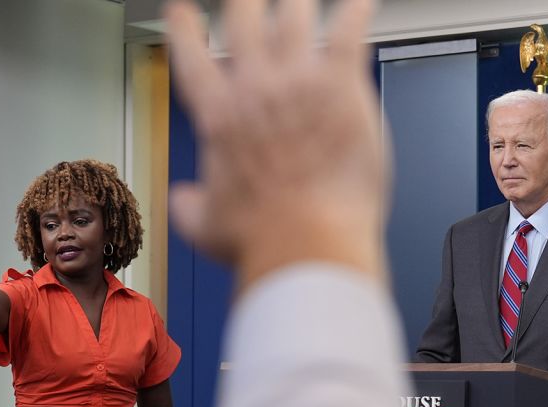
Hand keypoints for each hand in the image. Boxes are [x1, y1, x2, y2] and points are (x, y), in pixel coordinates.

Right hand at [165, 0, 387, 288]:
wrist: (308, 241)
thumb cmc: (263, 237)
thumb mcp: (208, 226)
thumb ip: (190, 206)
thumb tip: (184, 201)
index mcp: (218, 113)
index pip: (190, 50)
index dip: (185, 24)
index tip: (186, 12)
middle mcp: (255, 86)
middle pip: (243, 14)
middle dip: (247, 3)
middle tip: (252, 3)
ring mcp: (298, 79)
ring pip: (295, 12)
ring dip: (299, 5)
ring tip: (303, 3)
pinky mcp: (342, 83)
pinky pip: (349, 29)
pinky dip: (357, 10)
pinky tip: (363, 3)